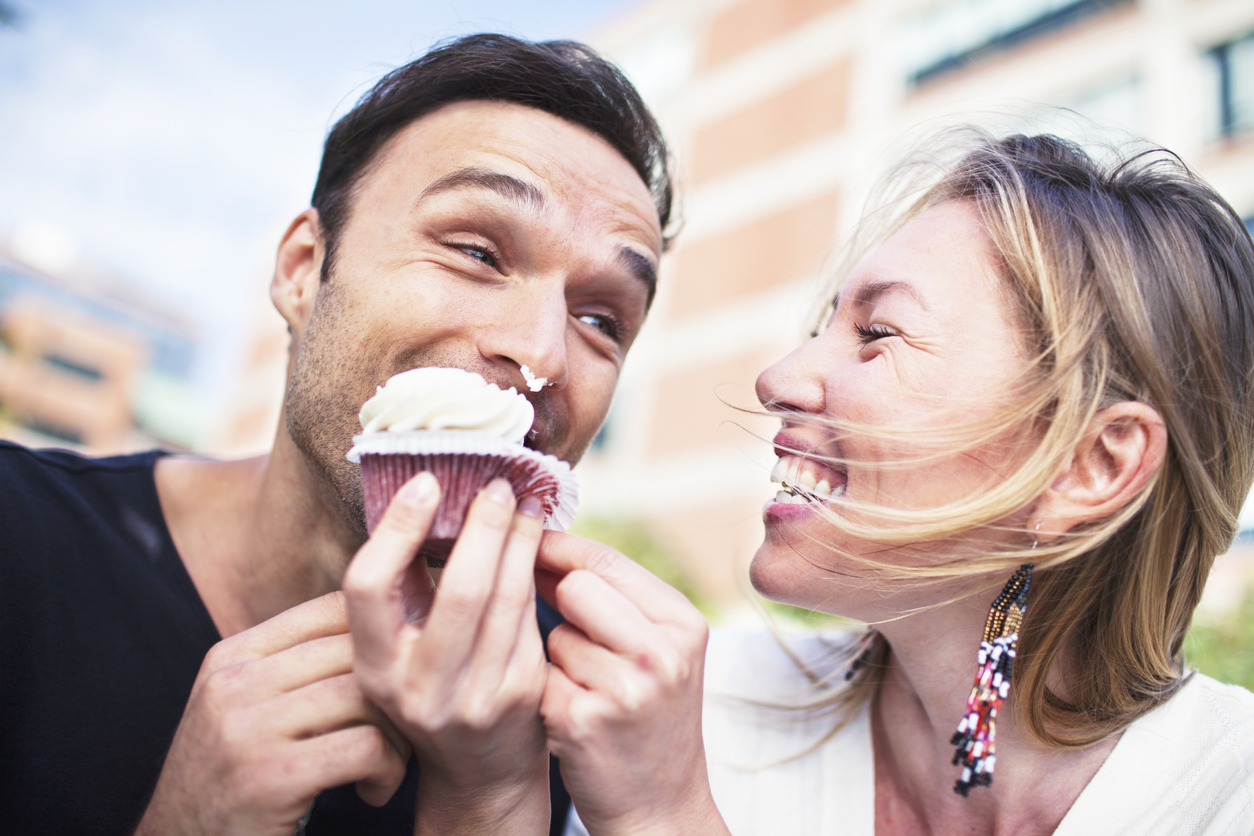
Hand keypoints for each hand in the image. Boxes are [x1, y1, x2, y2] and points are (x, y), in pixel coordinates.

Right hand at [135, 592, 409, 835]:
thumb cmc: (230, 782)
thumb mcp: (243, 709)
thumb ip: (293, 668)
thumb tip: (379, 627)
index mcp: (232, 656)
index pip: (333, 608)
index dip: (383, 638)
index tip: (397, 679)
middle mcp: (234, 683)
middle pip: (356, 651)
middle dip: (397, 689)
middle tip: (402, 730)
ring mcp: (247, 729)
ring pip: (367, 695)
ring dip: (397, 734)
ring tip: (386, 764)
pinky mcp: (269, 779)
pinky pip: (366, 747)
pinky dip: (388, 770)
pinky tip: (372, 791)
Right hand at [343, 474, 549, 834]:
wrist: (478, 768)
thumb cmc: (433, 685)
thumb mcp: (398, 648)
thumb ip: (403, 586)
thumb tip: (424, 492)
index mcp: (373, 667)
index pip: (367, 587)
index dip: (395, 528)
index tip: (426, 481)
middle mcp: (417, 688)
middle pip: (458, 590)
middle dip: (484, 526)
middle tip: (497, 483)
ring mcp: (473, 697)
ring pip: (504, 599)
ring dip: (519, 540)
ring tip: (524, 501)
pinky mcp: (519, 695)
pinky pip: (529, 617)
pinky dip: (534, 572)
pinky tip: (537, 543)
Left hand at [537, 532, 728, 835]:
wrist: (661, 808)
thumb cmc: (652, 719)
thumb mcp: (662, 651)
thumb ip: (616, 599)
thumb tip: (539, 545)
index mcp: (683, 623)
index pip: (606, 559)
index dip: (560, 548)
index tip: (530, 543)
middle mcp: (660, 652)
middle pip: (574, 588)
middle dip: (562, 606)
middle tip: (580, 641)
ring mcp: (623, 689)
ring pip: (553, 634)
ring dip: (558, 658)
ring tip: (591, 692)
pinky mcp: (582, 721)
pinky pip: (539, 677)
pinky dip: (548, 693)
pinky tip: (576, 718)